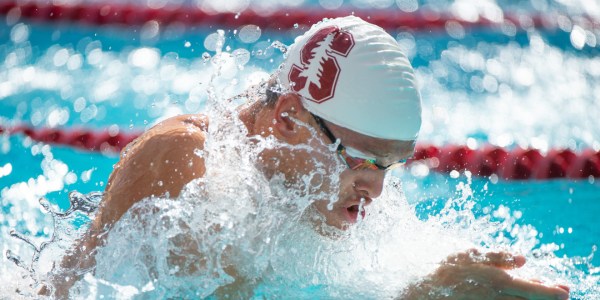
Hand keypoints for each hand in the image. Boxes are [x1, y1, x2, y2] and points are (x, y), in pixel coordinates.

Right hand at [401, 249, 568, 299]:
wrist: (423, 290)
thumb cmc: (445, 269)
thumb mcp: (470, 254)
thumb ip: (498, 257)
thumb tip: (524, 260)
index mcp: (497, 280)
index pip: (532, 289)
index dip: (551, 290)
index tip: (564, 290)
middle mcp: (497, 297)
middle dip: (547, 297)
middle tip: (563, 295)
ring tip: (547, 298)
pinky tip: (519, 299)